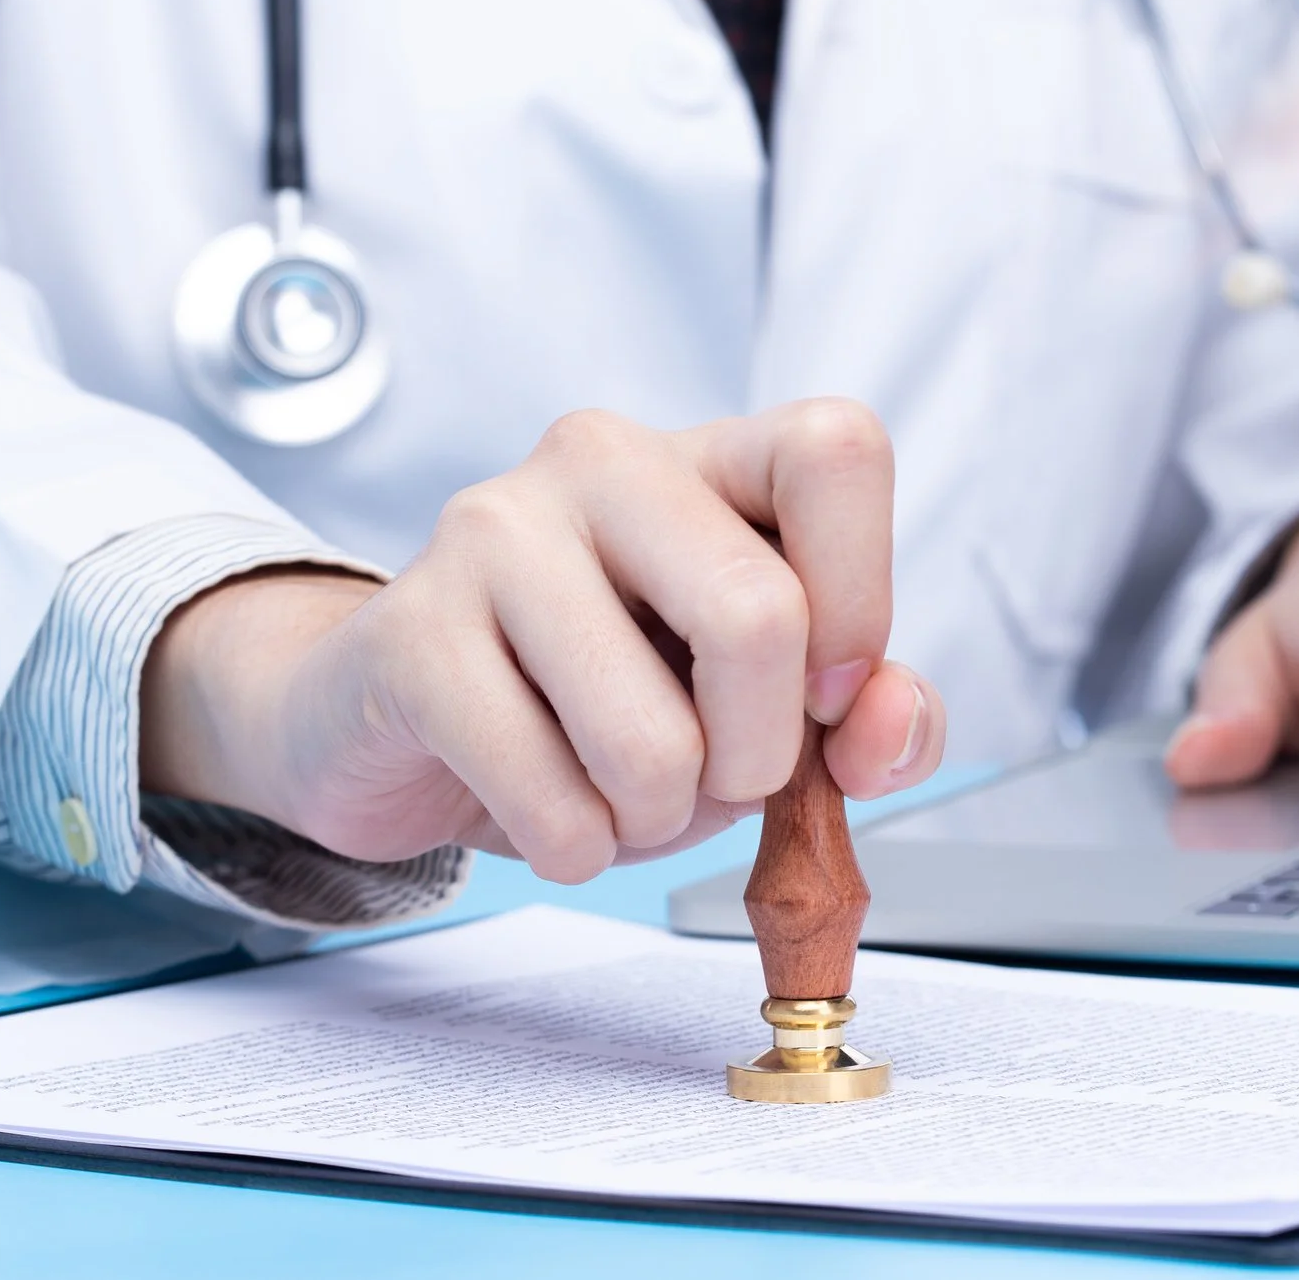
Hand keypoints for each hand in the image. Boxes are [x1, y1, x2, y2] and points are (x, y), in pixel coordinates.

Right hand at [141, 402, 946, 878]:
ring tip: (621, 795)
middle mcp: (607, 460)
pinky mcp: (412, 632)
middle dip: (759, 756)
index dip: (862, 593)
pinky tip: (549, 813)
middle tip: (721, 779)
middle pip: (757, 613)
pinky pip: (548, 797)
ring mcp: (496, 529)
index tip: (828, 692)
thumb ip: (865, 714)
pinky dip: (575, 848)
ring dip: (658, 818)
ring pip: (652, 736)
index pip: (838, 450)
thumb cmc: (612, 700)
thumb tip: (887, 720)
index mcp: (712, 456)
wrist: (411, 726)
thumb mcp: (764, 706)